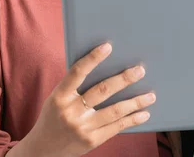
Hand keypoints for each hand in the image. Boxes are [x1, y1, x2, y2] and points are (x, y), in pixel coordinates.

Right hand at [9, 43, 155, 156]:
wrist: (42, 150)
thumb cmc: (54, 117)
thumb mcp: (57, 99)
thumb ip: (75, 86)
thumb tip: (106, 66)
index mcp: (60, 96)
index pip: (77, 73)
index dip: (92, 58)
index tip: (108, 47)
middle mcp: (71, 112)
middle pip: (102, 91)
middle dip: (124, 79)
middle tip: (140, 70)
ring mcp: (82, 128)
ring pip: (114, 111)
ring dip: (136, 102)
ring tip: (151, 95)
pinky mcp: (92, 141)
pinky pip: (117, 127)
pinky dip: (132, 119)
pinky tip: (144, 113)